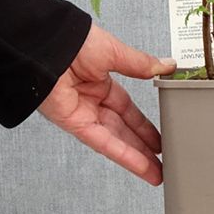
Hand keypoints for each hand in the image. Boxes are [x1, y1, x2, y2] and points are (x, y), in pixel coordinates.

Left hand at [37, 23, 175, 185]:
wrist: (47, 45)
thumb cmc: (74, 41)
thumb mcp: (115, 52)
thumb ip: (141, 64)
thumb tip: (165, 66)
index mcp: (100, 80)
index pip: (127, 109)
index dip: (143, 124)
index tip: (159, 135)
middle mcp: (91, 100)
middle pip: (122, 129)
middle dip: (143, 146)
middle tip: (162, 159)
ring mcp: (82, 113)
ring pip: (115, 140)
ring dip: (137, 158)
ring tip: (157, 172)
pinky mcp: (74, 124)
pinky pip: (103, 143)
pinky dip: (123, 155)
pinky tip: (140, 165)